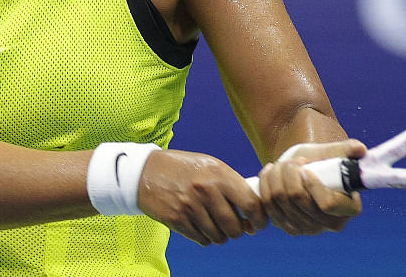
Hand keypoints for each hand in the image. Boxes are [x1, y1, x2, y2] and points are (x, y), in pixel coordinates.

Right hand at [137, 149, 268, 245]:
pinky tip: (202, 226)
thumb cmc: (184, 168)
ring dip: (221, 235)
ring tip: (217, 225)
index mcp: (219, 174)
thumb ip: (232, 185)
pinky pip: (202, 240)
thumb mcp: (211, 166)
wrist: (146, 171)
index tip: (259, 224)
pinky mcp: (177, 220)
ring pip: (219, 236)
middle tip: (237, 227)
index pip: (250, 204)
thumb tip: (253, 213)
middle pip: (235, 226)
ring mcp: (190, 207)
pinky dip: (206, 237)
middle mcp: (206, 190)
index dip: (259, 218)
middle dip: (239, 231)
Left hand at [255, 139, 365, 234]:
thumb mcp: (332, 152)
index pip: (327, 204)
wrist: (302, 169)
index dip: (313, 184)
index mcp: (349, 209)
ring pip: (281, 201)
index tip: (305, 168)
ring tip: (281, 164)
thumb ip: (347, 149)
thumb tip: (360, 149)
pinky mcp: (288, 227)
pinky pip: (268, 207)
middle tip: (292, 161)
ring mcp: (308, 229)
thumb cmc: (322, 160)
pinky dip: (266, 185)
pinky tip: (270, 172)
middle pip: (299, 200)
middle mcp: (329, 224)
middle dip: (290, 174)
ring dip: (276, 176)